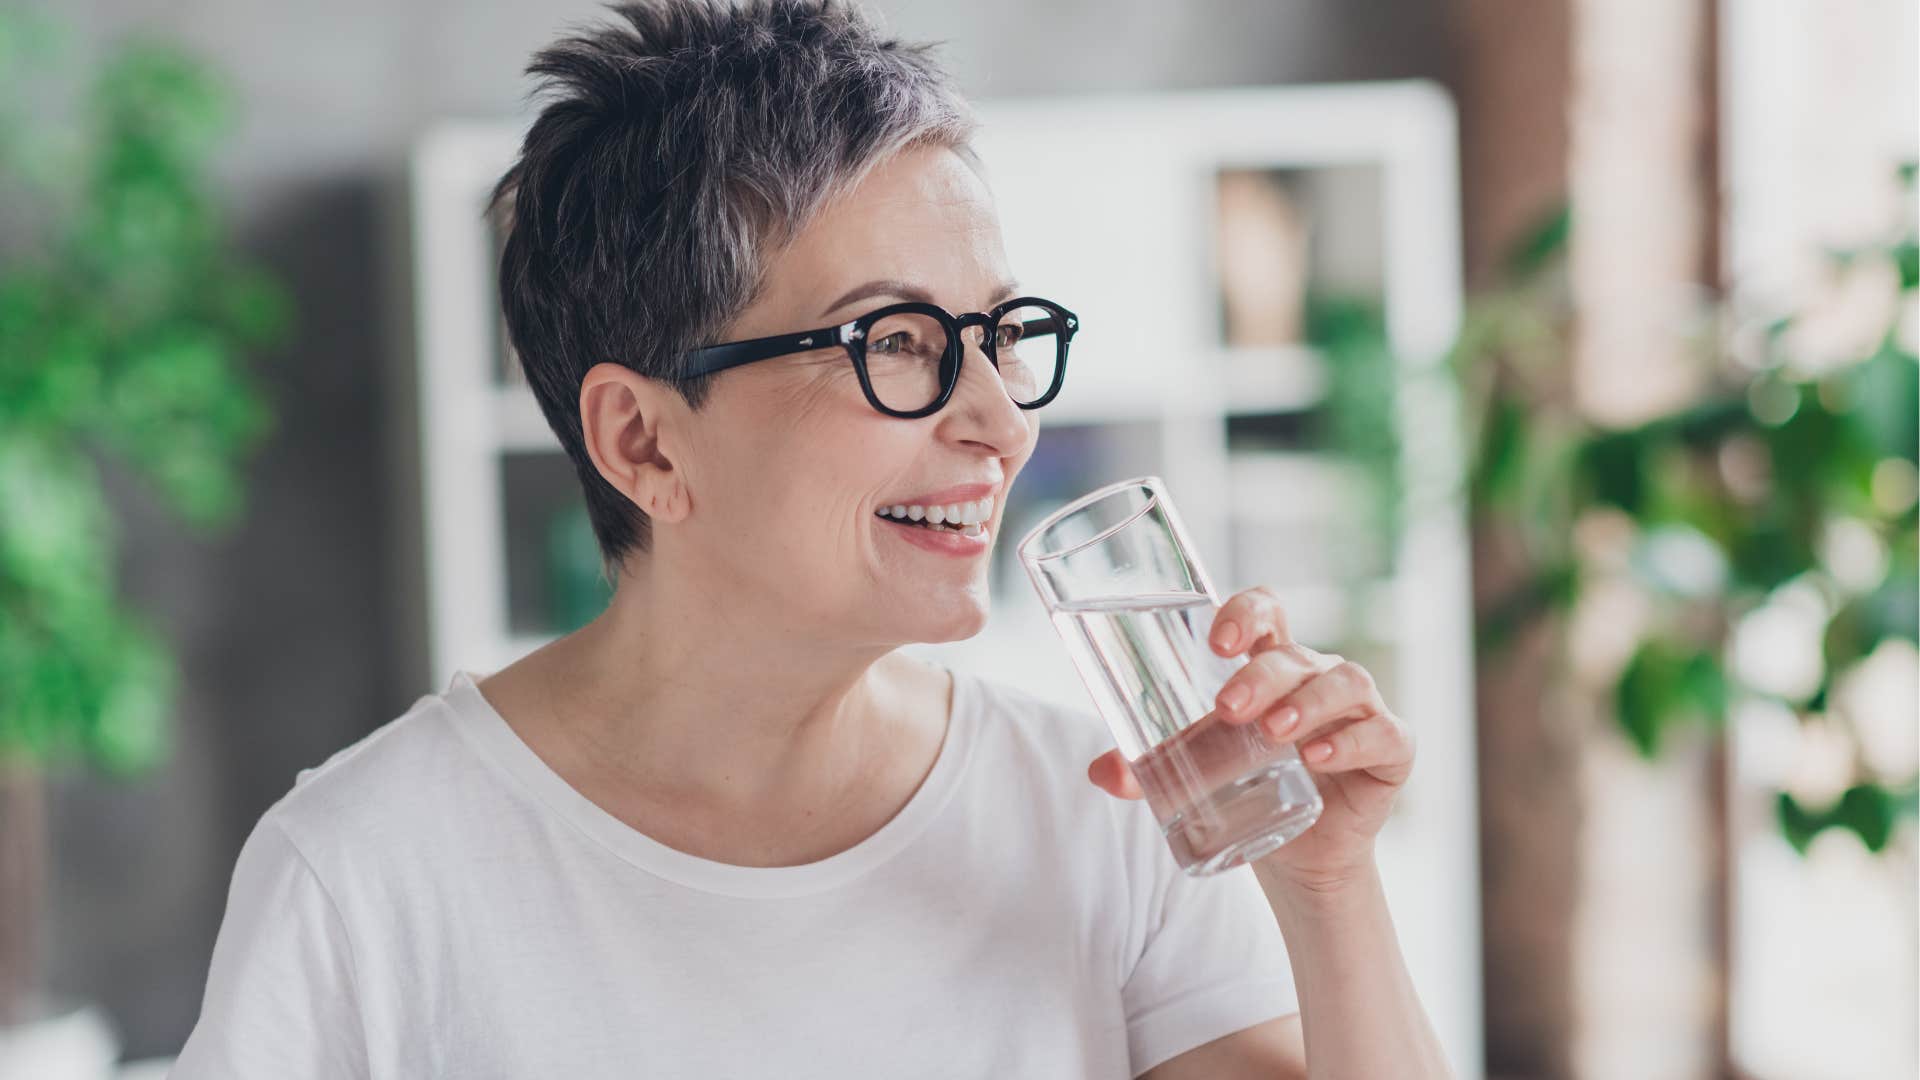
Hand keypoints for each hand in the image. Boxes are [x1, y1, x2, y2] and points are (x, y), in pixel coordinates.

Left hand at [1086, 586, 1414, 893]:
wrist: (1303, 858)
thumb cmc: (1249, 790)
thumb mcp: (1197, 772)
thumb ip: (1149, 768)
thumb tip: (1099, 773)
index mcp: (1272, 666)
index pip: (1267, 614)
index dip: (1245, 613)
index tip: (1217, 642)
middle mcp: (1318, 677)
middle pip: (1296, 654)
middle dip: (1262, 676)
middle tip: (1227, 709)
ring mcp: (1360, 711)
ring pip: (1344, 682)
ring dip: (1307, 703)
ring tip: (1273, 733)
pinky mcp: (1391, 751)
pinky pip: (1384, 733)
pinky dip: (1353, 741)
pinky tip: (1320, 758)